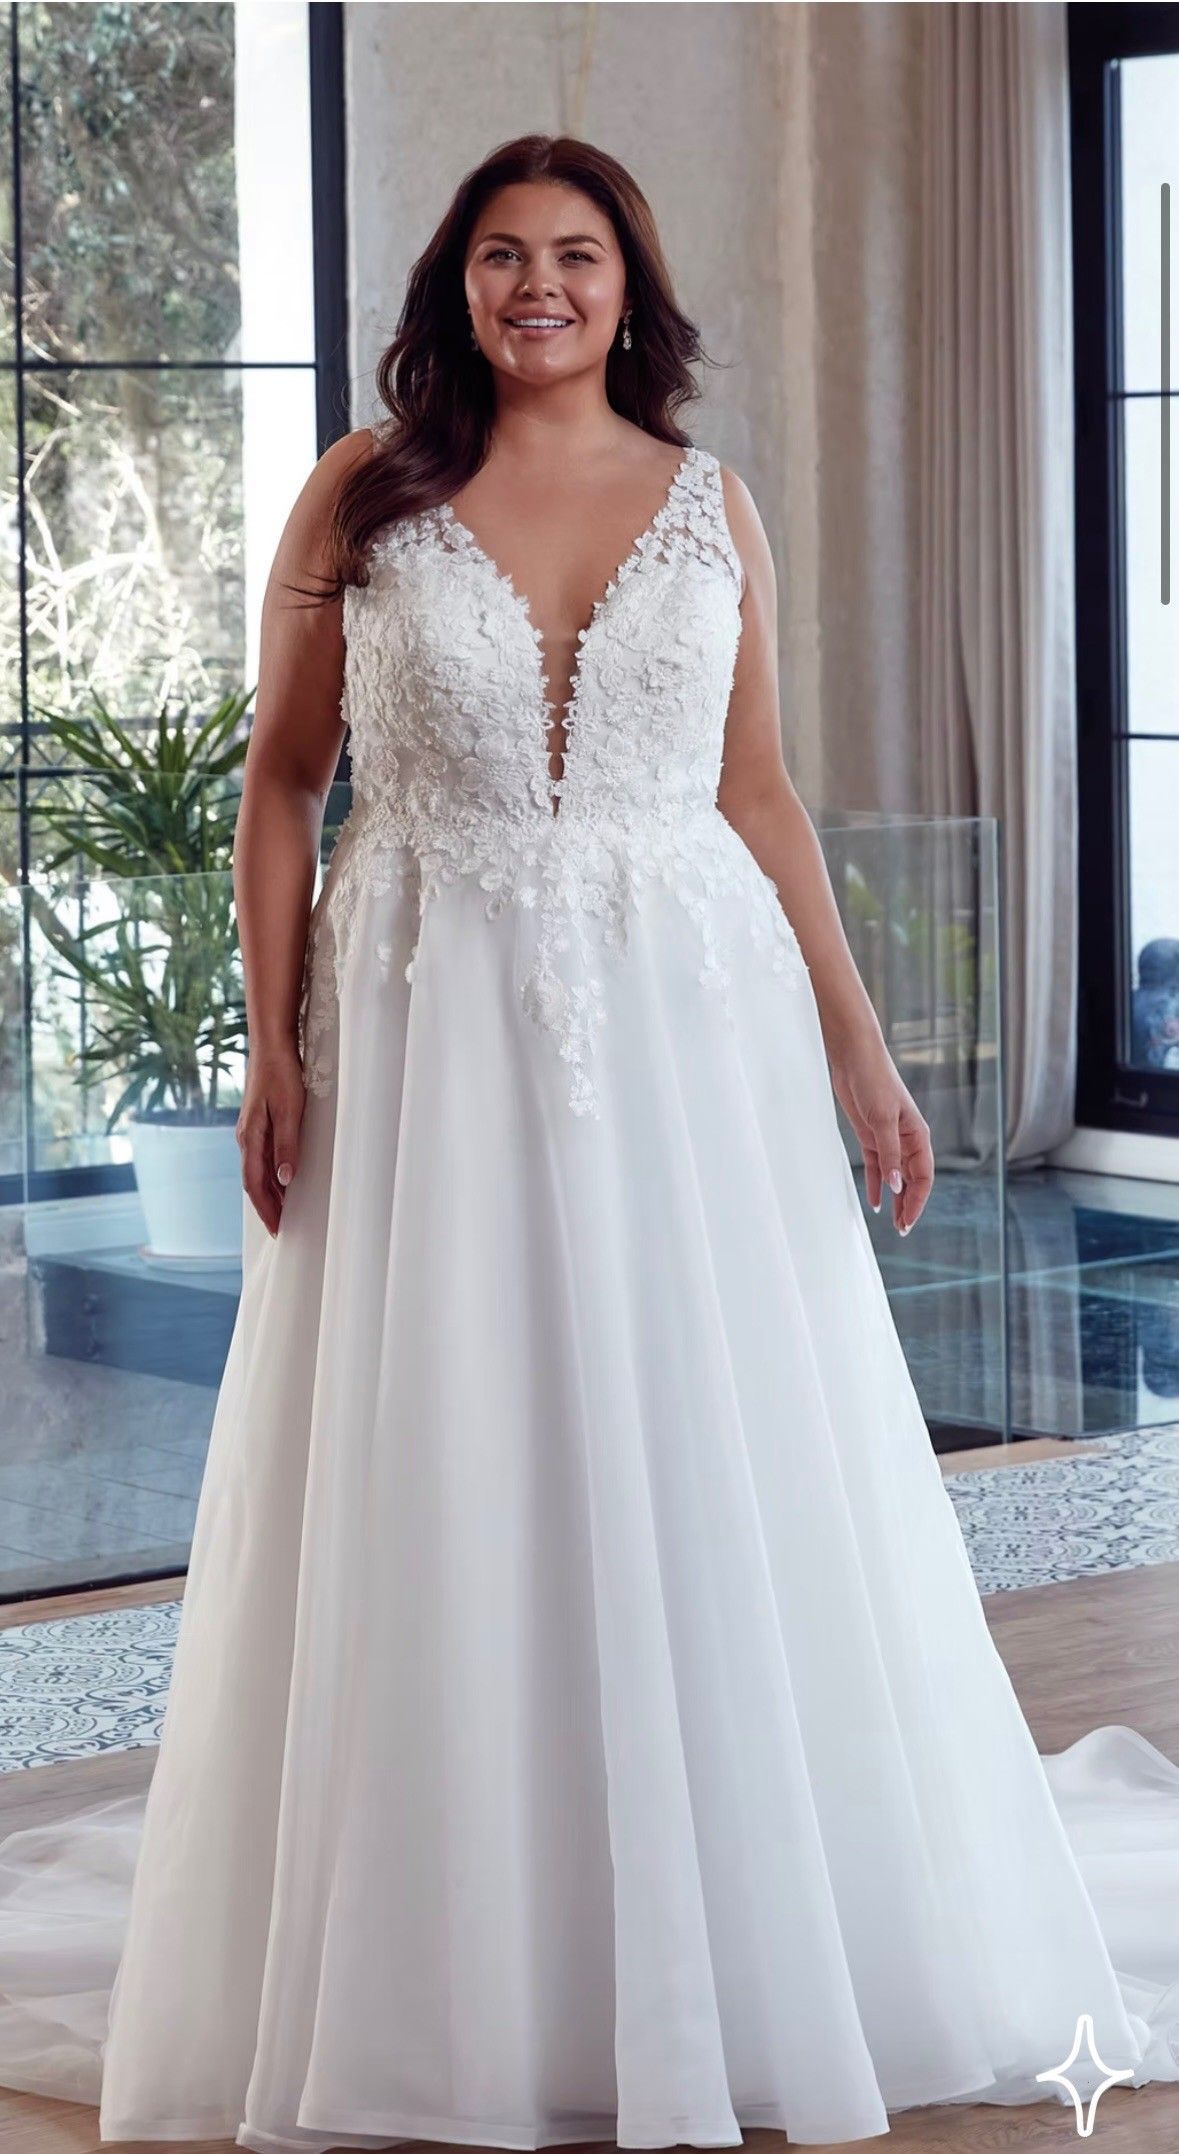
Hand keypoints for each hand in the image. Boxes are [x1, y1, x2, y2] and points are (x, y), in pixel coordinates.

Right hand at [235, 1041, 306, 1236]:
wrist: (271, 1044)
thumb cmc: (281, 1073)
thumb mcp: (290, 1110)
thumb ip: (287, 1144)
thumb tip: (285, 1179)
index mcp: (250, 1137)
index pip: (255, 1184)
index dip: (266, 1209)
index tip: (277, 1229)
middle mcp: (246, 1137)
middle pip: (254, 1181)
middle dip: (266, 1206)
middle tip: (281, 1228)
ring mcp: (250, 1130)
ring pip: (257, 1170)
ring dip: (269, 1192)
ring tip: (283, 1211)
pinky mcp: (258, 1122)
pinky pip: (260, 1157)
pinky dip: (270, 1174)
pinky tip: (281, 1178)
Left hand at [827, 1034, 933, 1235]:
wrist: (855, 1058)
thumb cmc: (875, 1081)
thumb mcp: (883, 1120)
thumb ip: (889, 1154)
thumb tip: (896, 1186)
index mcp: (918, 1136)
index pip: (924, 1176)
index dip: (918, 1201)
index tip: (908, 1221)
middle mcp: (906, 1141)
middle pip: (911, 1180)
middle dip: (908, 1205)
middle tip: (902, 1230)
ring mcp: (888, 1140)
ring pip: (895, 1177)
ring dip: (895, 1199)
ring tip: (893, 1222)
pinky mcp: (870, 1137)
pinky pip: (876, 1168)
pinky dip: (876, 1185)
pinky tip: (874, 1203)